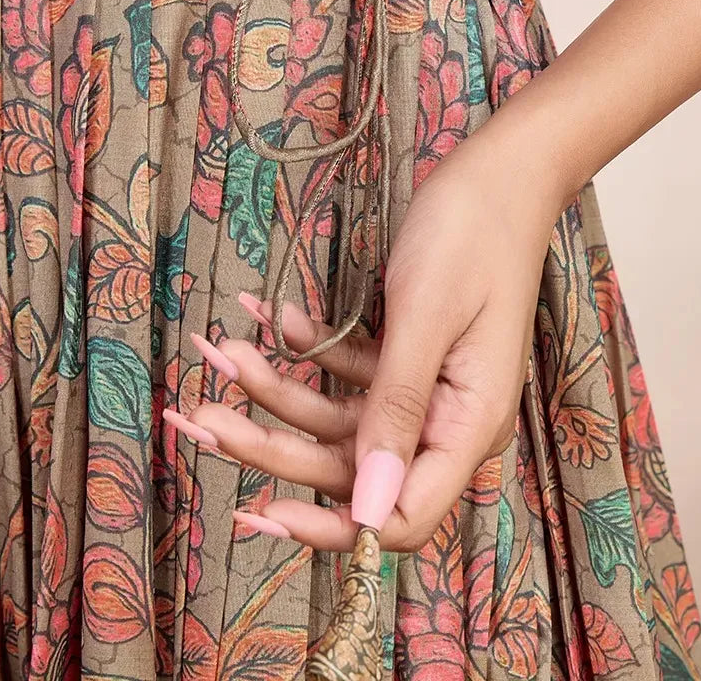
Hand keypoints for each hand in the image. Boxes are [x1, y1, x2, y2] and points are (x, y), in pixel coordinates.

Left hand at [163, 132, 566, 551]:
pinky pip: (346, 375)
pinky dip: (309, 350)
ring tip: (221, 351)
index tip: (263, 511)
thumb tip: (368, 512)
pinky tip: (272, 317)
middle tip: (201, 417)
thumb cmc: (472, 235)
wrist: (498, 172)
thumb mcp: (426, 318)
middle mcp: (447, 420)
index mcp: (469, 426)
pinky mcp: (407, 357)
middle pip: (351, 468)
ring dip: (277, 389)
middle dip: (273, 445)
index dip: (333, 528)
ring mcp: (426, 389)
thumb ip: (396, 410)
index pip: (400, 515)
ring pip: (337, 420)